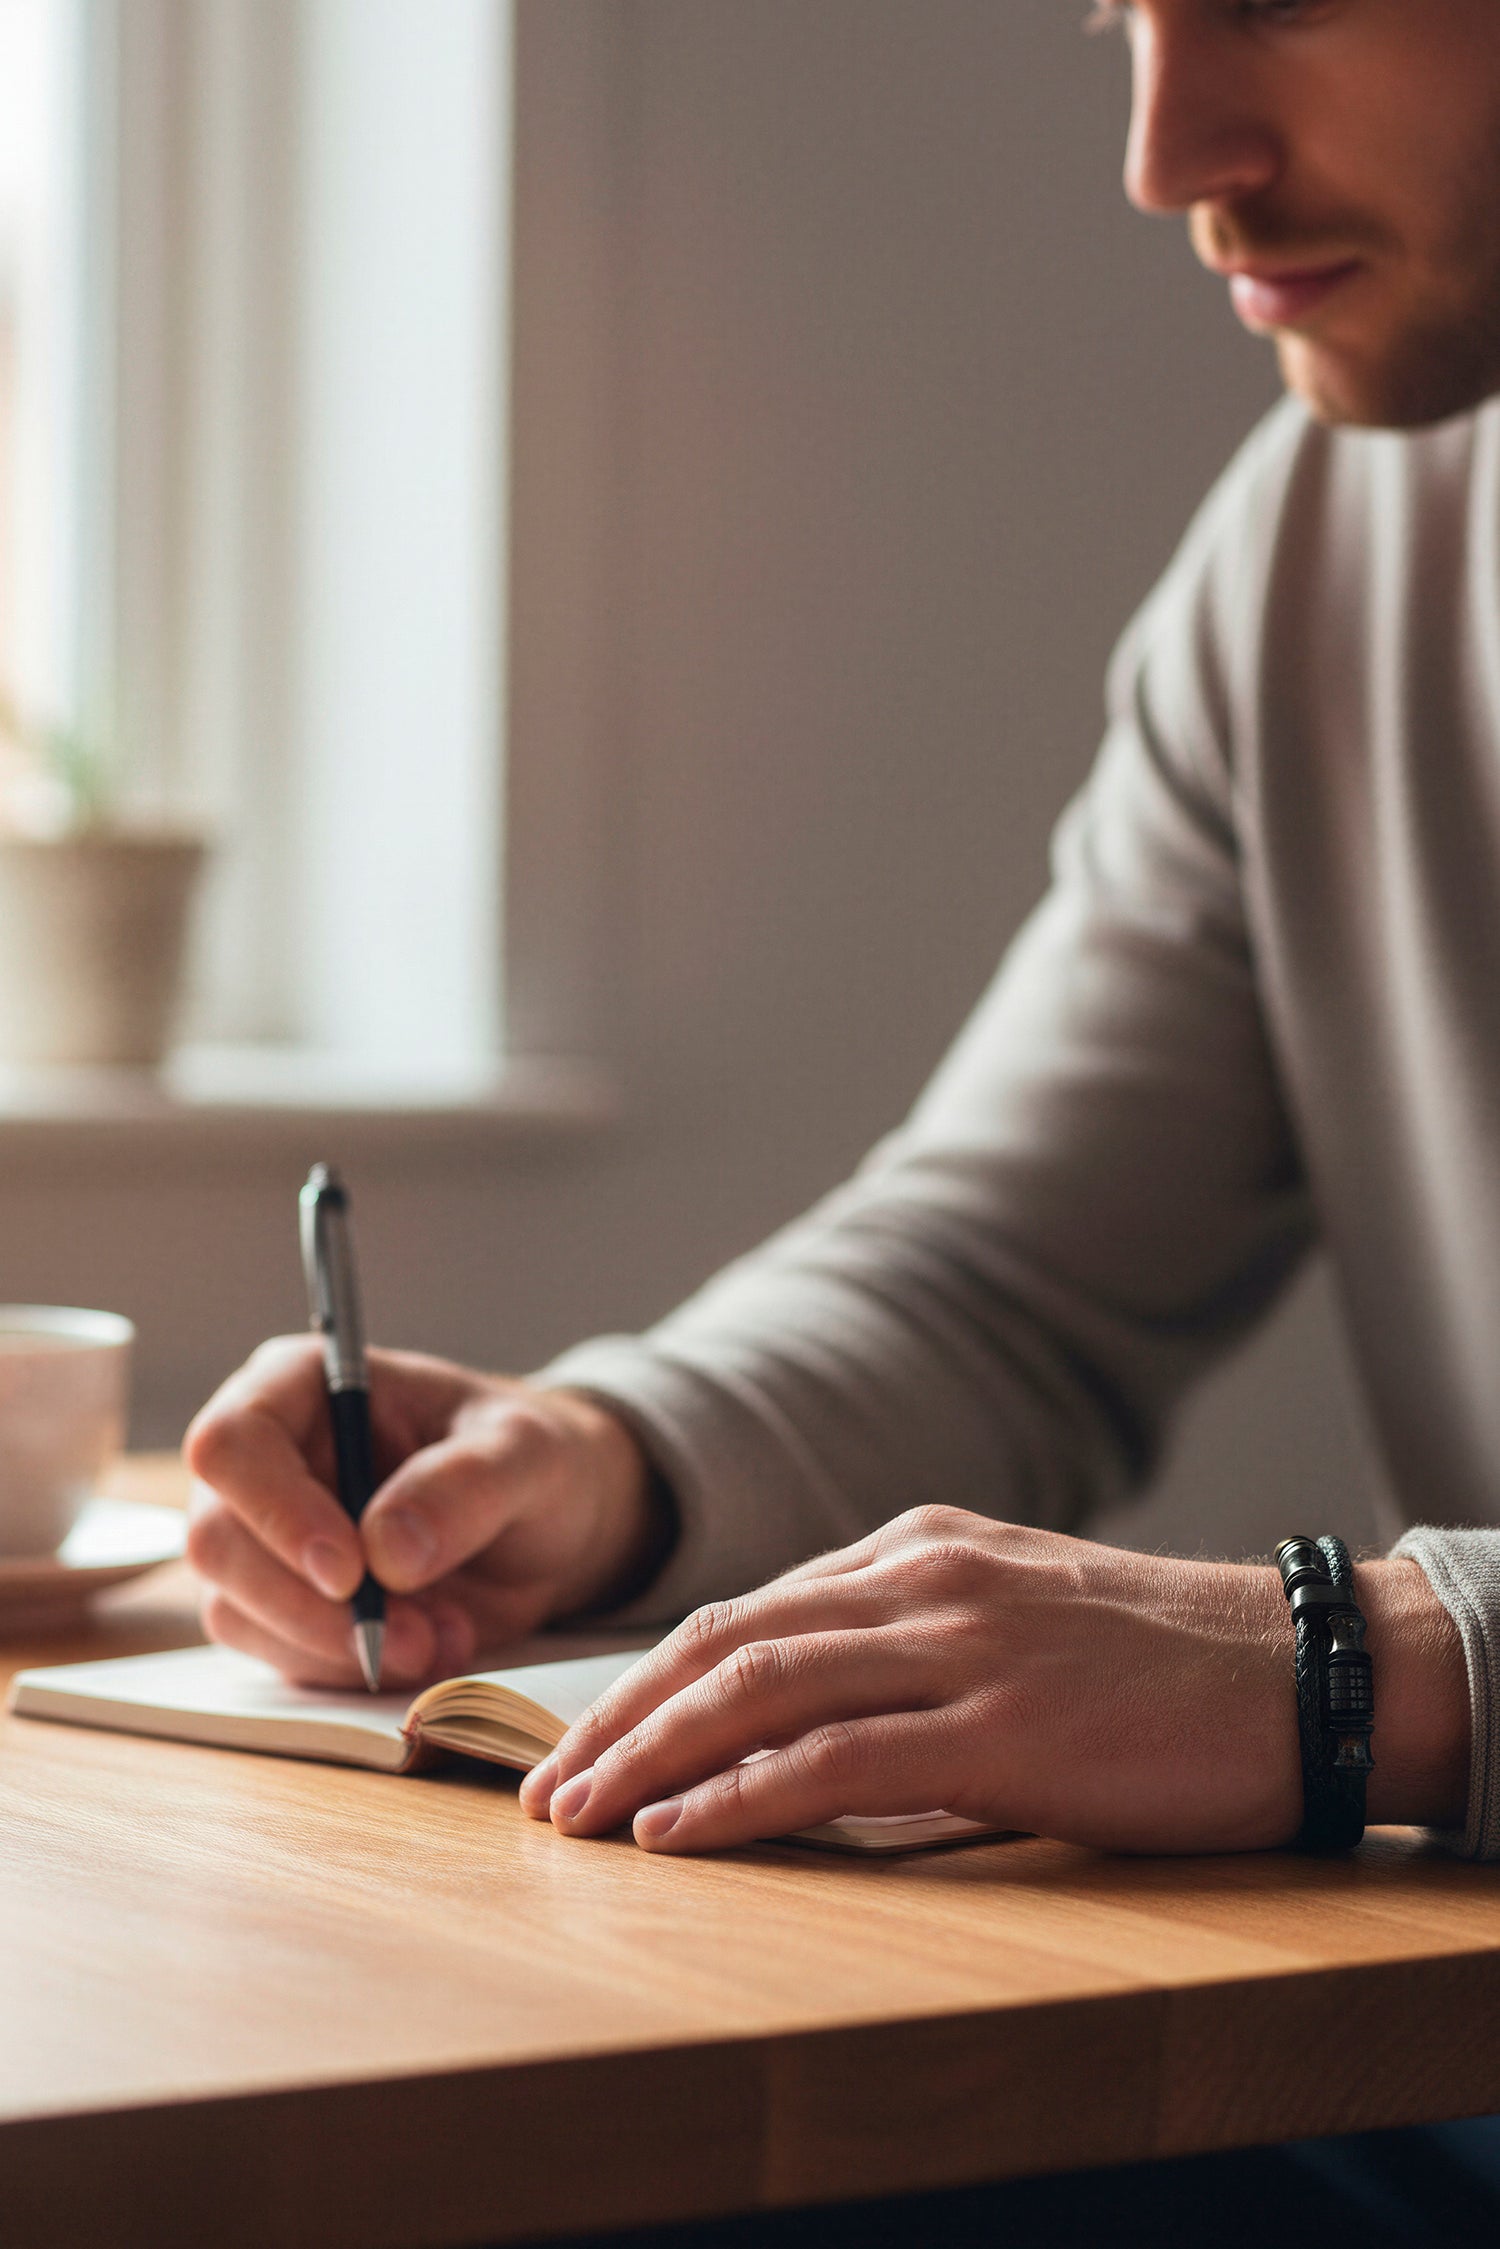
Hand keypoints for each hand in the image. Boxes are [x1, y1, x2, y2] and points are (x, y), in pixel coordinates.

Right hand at [183, 1337, 671, 1690]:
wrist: (550, 1524)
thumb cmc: (531, 1458)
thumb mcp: (527, 1455)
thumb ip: (466, 1486)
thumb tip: (387, 1549)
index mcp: (304, 1383)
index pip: (232, 1441)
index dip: (275, 1511)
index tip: (349, 1572)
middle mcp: (266, 1456)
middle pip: (218, 1541)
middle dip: (312, 1608)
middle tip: (414, 1635)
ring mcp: (264, 1535)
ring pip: (238, 1610)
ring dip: (338, 1647)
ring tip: (441, 1636)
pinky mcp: (282, 1604)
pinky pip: (280, 1655)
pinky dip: (351, 1669)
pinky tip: (428, 1644)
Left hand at [519, 1506, 1469, 1853]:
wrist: (1294, 1670)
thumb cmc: (1158, 1662)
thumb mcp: (1014, 1617)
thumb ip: (911, 1642)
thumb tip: (808, 1717)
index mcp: (919, 1548)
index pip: (747, 1608)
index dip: (648, 1677)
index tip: (583, 1736)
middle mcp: (921, 1579)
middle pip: (725, 1639)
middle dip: (617, 1714)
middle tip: (542, 1784)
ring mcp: (958, 1646)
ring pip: (758, 1687)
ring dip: (648, 1754)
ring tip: (578, 1814)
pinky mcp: (1000, 1728)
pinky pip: (835, 1760)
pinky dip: (739, 1796)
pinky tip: (679, 1833)